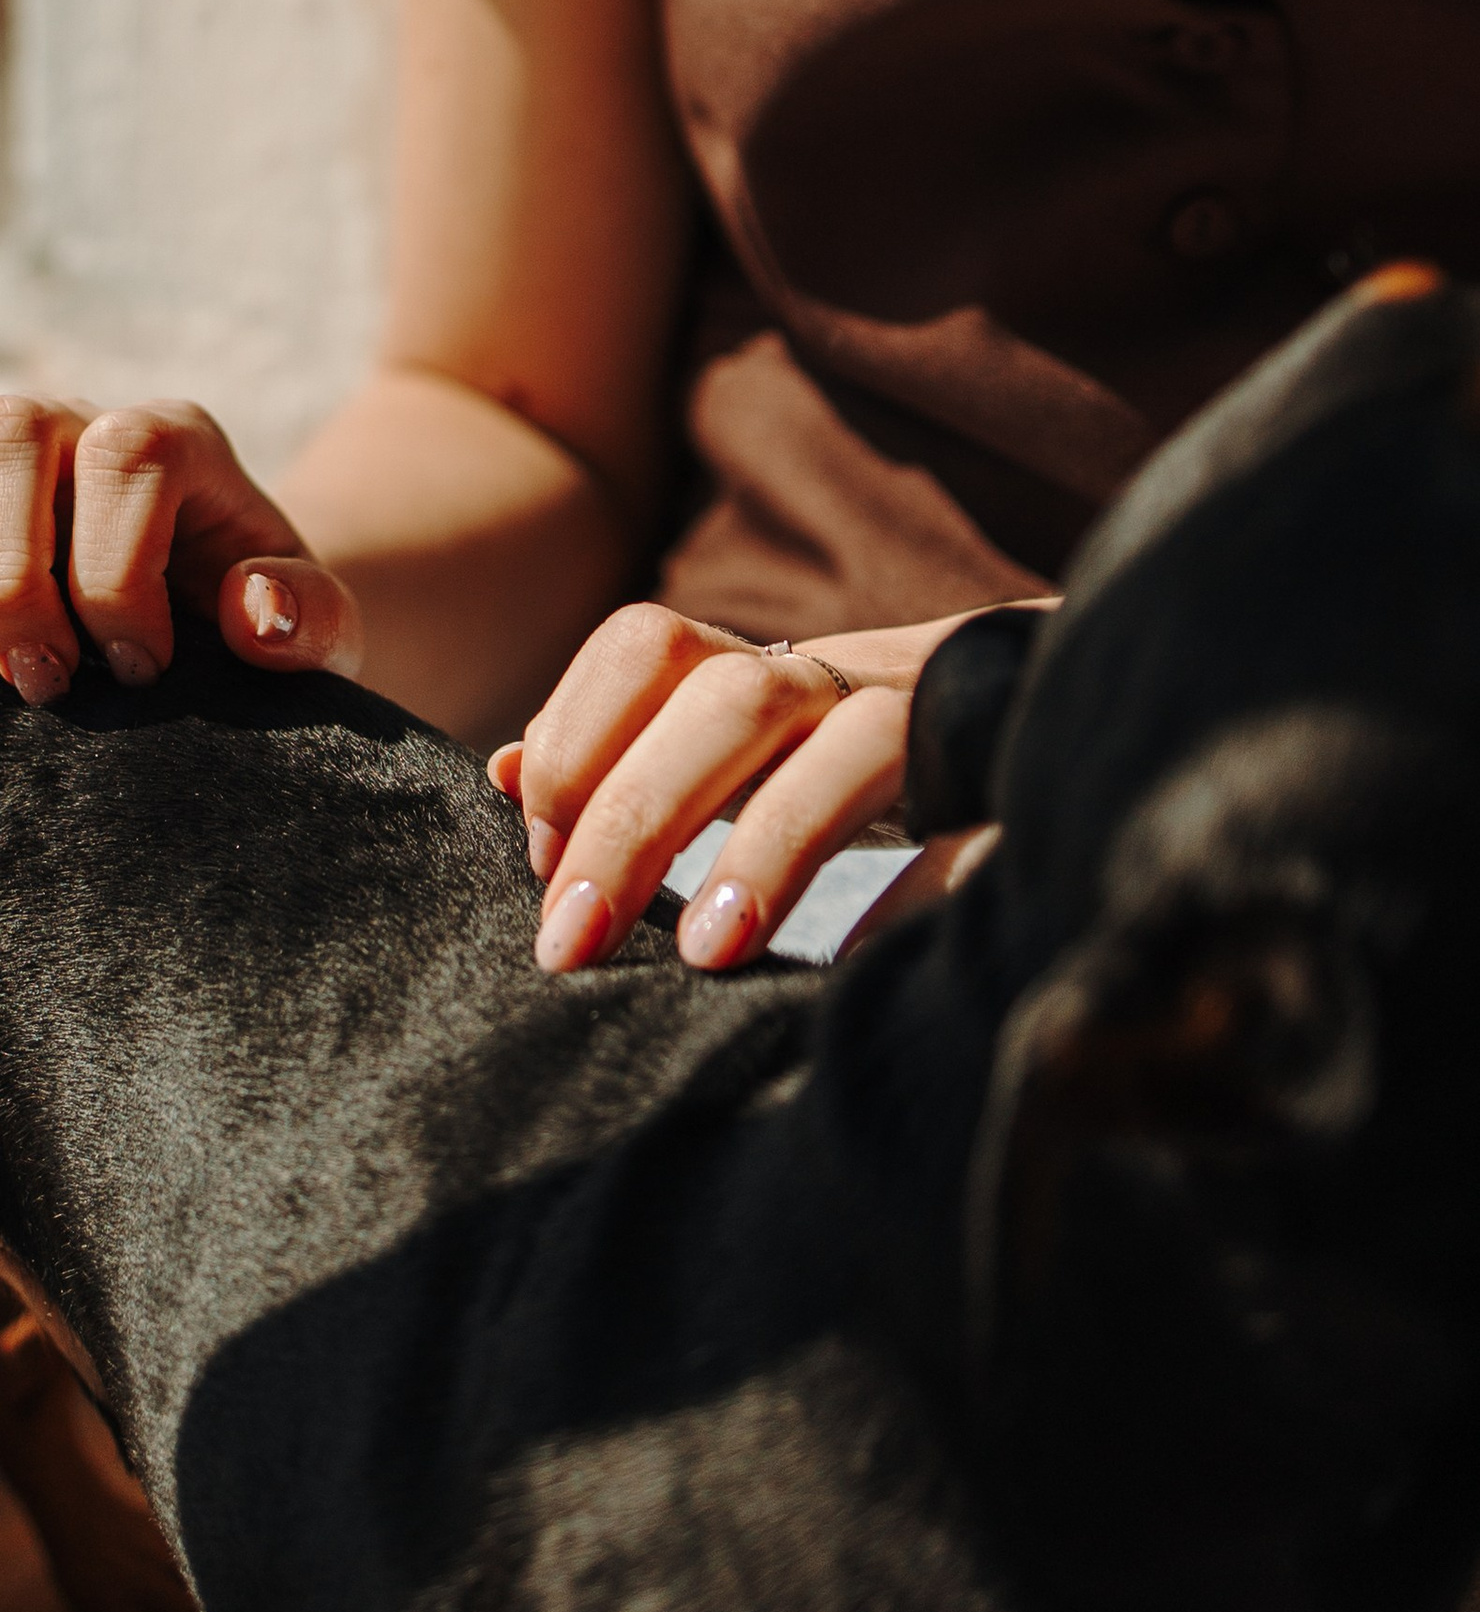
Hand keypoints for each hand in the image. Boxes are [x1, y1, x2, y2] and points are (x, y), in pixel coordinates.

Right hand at [0, 363, 364, 701]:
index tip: (135, 671)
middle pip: (7, 429)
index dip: (117, 573)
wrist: (194, 611)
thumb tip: (250, 612)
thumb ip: (310, 619)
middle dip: (3, 574)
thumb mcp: (313, 631)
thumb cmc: (245, 622)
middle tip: (33, 682)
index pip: (127, 457)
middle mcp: (77, 415)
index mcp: (178, 443)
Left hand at [493, 602, 1013, 975]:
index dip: (576, 736)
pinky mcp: (1049, 783)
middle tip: (570, 941)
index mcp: (785, 669)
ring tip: (704, 954)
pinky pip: (993, 828)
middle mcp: (866, 674)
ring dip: (769, 843)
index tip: (540, 855)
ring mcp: (964, 718)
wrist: (1108, 706)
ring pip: (860, 740)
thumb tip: (503, 772)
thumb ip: (639, 753)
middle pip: (736, 695)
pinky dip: (923, 892)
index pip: (648, 646)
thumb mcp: (761, 748)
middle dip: (636, 812)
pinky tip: (857, 965)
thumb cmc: (890, 760)